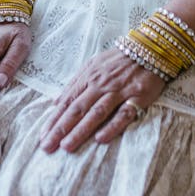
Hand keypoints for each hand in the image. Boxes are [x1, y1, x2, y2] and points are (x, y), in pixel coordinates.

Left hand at [39, 47, 164, 152]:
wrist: (152, 48)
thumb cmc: (119, 59)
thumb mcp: (93, 65)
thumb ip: (75, 84)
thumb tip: (55, 103)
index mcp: (89, 76)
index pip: (67, 101)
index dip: (54, 119)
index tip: (42, 136)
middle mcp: (101, 84)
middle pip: (77, 109)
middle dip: (60, 128)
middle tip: (47, 146)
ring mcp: (119, 90)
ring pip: (96, 113)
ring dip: (81, 130)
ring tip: (66, 146)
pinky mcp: (137, 97)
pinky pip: (124, 114)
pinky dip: (112, 126)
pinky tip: (100, 139)